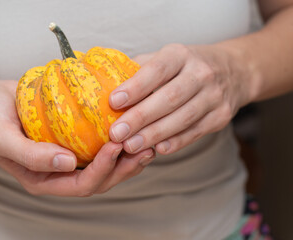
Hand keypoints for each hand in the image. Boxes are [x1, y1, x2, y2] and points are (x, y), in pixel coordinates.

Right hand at [0, 78, 154, 195]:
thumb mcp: (1, 137)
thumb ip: (30, 155)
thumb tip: (67, 164)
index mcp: (42, 180)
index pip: (81, 185)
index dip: (102, 170)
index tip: (115, 145)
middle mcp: (58, 174)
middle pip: (99, 181)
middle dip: (123, 168)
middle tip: (145, 147)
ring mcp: (67, 159)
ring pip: (104, 167)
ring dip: (127, 158)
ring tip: (148, 142)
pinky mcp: (73, 143)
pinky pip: (99, 148)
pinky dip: (118, 143)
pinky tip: (132, 129)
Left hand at [108, 44, 251, 154]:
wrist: (233, 71)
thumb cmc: (186, 66)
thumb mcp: (166, 58)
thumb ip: (139, 71)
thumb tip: (105, 86)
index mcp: (181, 55)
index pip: (157, 70)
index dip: (135, 87)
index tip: (114, 102)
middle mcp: (201, 73)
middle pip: (169, 98)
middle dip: (140, 118)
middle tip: (116, 134)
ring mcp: (214, 96)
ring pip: (182, 118)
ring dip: (154, 135)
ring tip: (130, 146)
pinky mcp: (220, 116)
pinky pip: (195, 132)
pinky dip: (176, 142)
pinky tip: (157, 149)